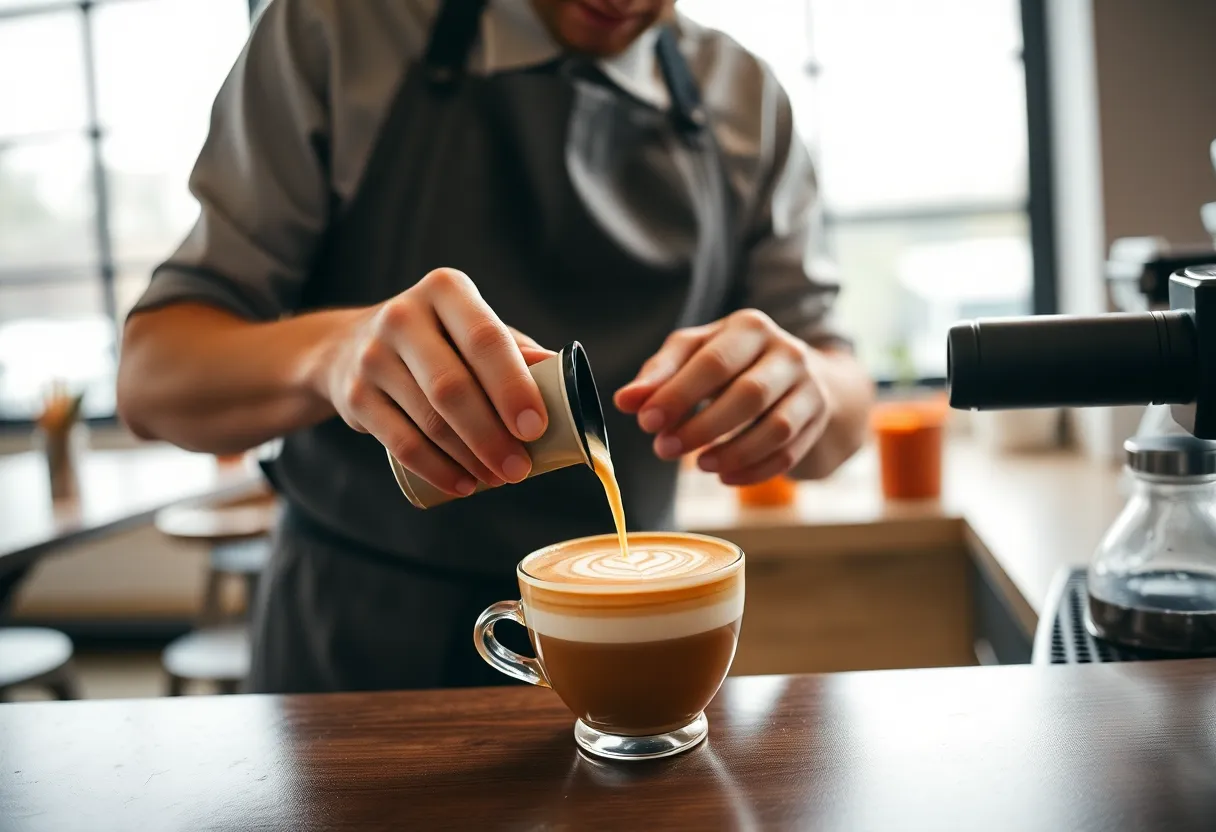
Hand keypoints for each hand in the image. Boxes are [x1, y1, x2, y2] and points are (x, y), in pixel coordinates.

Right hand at [316, 268, 554, 496]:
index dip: (513, 387)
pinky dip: (436, 470)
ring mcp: (373, 356)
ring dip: (470, 458)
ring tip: (499, 478)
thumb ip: (518, 352)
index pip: (485, 340)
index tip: (537, 428)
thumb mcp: (473, 329)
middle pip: (453, 387)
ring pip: (429, 420)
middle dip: (492, 436)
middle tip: (521, 469)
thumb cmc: (437, 340)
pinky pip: (400, 444)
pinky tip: (464, 485)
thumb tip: (567, 386)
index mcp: (445, 290)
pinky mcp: (354, 395)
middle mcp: (403, 316)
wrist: (349, 346)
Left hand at [614, 309, 832, 485]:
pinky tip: (724, 477)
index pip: (713, 363)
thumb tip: (626, 400)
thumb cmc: (731, 360)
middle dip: (702, 428)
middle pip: (748, 396)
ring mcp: (809, 387)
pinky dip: (754, 471)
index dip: (678, 395)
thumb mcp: (694, 353)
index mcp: (750, 327)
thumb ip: (659, 374)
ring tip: (699, 466)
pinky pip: (788, 453)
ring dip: (732, 454)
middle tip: (664, 450)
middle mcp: (787, 352)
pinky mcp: (817, 420)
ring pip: (776, 428)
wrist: (795, 372)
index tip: (647, 422)